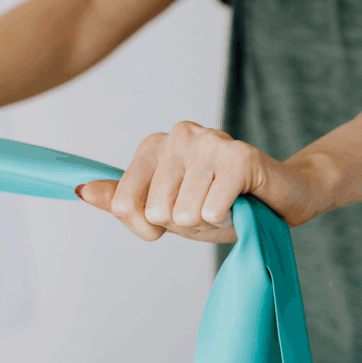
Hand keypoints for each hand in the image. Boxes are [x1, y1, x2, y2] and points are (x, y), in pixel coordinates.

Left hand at [74, 121, 312, 242]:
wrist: (281, 199)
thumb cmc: (221, 204)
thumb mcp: (166, 211)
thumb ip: (122, 200)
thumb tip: (80, 189)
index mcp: (154, 145)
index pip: (122, 204)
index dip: (147, 227)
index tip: (171, 220)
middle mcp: (178, 135)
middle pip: (156, 210)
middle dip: (184, 224)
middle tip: (208, 209)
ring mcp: (209, 140)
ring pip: (184, 212)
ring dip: (208, 221)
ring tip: (226, 204)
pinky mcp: (240, 155)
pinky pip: (212, 208)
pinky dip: (228, 217)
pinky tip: (241, 202)